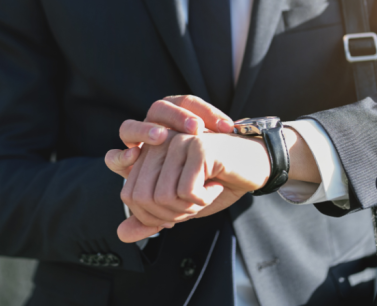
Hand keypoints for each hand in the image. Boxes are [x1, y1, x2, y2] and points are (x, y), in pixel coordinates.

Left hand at [109, 131, 272, 242]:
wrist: (255, 166)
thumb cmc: (218, 182)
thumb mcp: (181, 206)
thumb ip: (152, 218)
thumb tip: (122, 234)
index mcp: (149, 155)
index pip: (129, 194)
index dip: (151, 214)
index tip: (177, 210)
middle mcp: (158, 144)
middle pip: (142, 197)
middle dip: (170, 213)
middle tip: (193, 204)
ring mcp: (177, 141)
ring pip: (162, 196)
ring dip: (189, 207)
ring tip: (206, 193)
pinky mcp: (198, 146)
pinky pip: (186, 191)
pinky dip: (204, 199)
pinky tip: (216, 185)